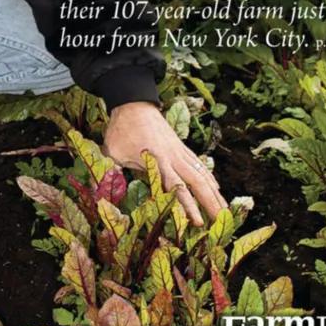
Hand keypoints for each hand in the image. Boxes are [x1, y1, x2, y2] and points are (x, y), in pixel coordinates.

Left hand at [101, 101, 226, 225]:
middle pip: (197, 182)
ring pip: (202, 173)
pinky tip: (217, 188)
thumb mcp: (112, 152)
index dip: (188, 206)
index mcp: (157, 160)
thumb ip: (111, 173)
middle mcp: (173, 156)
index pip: (176, 187)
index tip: (198, 223)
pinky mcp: (181, 147)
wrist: (133, 102)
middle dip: (211, 202)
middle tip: (222, 222)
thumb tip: (100, 195)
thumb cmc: (121, 129)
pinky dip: (209, 178)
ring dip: (215, 192)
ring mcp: (179, 151)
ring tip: (225, 211)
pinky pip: (199, 165)